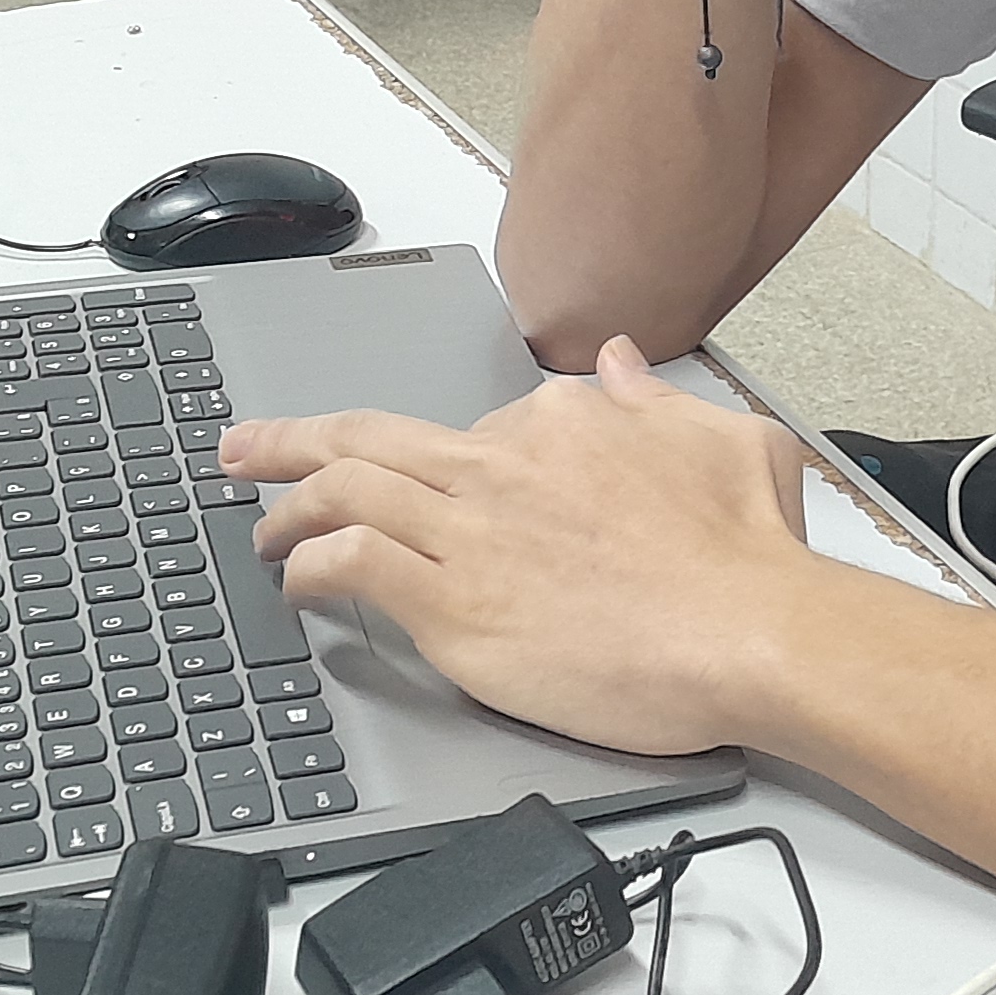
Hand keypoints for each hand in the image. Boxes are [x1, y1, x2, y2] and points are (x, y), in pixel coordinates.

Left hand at [219, 337, 822, 755]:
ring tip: (263, 529)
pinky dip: (311, 568)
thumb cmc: (748, 554)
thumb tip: (621, 362)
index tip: (415, 473)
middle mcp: (503, 464)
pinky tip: (299, 584)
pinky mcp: (452, 604)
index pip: (472, 429)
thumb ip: (657, 399)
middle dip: (291, 440)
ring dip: (288, 507)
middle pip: (369, 437)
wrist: (751, 631)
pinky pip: (351, 566)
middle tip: (244, 449)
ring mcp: (471, 533)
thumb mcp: (724, 439)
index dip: (437, 457)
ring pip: (345, 492)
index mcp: (564, 422)